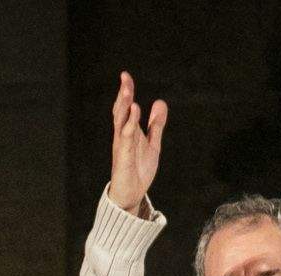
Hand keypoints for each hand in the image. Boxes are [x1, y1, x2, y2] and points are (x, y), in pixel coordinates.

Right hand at [108, 70, 167, 215]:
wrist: (132, 195)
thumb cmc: (138, 170)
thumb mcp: (153, 143)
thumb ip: (156, 125)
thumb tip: (160, 102)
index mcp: (128, 132)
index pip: (125, 108)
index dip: (126, 92)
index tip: (125, 76)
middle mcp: (122, 136)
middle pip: (120, 111)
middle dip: (123, 94)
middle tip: (125, 77)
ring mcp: (121, 146)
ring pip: (120, 122)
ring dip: (123, 106)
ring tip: (127, 91)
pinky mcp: (123, 157)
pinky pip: (126, 137)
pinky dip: (130, 123)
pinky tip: (134, 111)